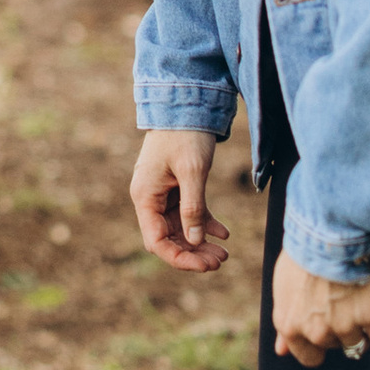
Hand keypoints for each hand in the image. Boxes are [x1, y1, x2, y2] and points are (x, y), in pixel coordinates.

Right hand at [131, 130, 229, 274]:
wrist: (187, 104)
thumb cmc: (185, 134)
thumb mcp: (192, 171)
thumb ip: (193, 207)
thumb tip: (194, 241)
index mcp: (145, 196)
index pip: (157, 241)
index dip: (179, 258)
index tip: (204, 266)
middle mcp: (150, 198)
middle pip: (168, 238)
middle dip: (193, 253)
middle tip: (220, 261)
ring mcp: (163, 194)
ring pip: (180, 229)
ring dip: (200, 242)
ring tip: (224, 252)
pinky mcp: (177, 187)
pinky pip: (189, 214)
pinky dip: (205, 224)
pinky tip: (224, 233)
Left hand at [269, 254, 369, 367]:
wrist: (332, 227)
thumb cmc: (306, 252)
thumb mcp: (285, 286)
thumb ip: (287, 320)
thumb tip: (281, 351)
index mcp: (290, 324)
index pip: (309, 357)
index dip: (320, 343)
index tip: (327, 325)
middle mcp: (316, 331)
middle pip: (336, 345)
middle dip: (341, 326)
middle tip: (343, 296)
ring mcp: (345, 326)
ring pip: (359, 342)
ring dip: (362, 324)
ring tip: (359, 294)